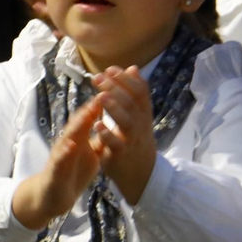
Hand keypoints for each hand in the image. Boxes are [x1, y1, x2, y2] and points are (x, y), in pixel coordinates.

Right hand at [12, 96, 104, 229]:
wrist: (53, 195)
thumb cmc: (74, 171)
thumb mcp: (93, 153)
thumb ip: (102, 138)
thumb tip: (119, 123)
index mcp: (80, 136)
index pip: (90, 117)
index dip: (101, 104)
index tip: (115, 90)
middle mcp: (69, 141)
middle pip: (79, 121)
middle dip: (90, 107)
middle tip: (103, 92)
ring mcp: (61, 154)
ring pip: (69, 135)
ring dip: (77, 124)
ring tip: (88, 112)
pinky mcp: (55, 169)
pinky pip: (60, 159)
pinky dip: (65, 151)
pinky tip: (72, 145)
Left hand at [91, 67, 155, 204]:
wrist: (142, 174)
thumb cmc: (136, 139)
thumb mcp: (140, 115)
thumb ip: (135, 93)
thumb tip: (133, 68)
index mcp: (144, 114)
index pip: (140, 91)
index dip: (126, 79)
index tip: (110, 69)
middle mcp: (141, 125)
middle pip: (132, 103)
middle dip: (115, 88)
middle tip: (98, 78)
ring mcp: (132, 140)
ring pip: (127, 122)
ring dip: (114, 108)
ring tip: (100, 96)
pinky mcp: (121, 155)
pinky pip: (116, 144)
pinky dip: (107, 134)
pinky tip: (97, 124)